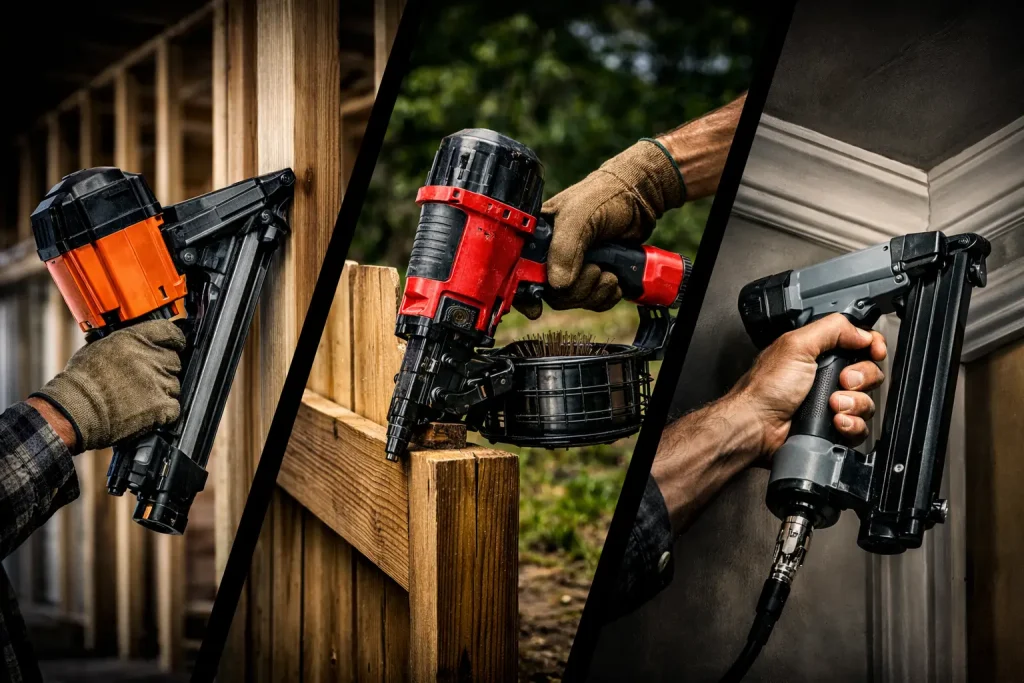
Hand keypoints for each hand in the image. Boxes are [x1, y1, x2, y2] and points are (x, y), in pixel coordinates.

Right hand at [31, 319, 185, 452]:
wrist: (75, 409)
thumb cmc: (81, 381)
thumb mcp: (100, 346)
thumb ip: (126, 342)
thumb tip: (138, 342)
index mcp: (136, 339)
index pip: (170, 332)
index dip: (174, 340)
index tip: (174, 346)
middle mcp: (151, 358)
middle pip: (174, 360)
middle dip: (162, 369)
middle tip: (143, 379)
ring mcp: (158, 383)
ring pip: (174, 384)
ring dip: (161, 390)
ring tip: (137, 397)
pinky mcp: (161, 406)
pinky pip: (173, 407)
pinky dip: (163, 411)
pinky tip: (145, 411)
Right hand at [516, 95, 745, 319]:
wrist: (641, 199)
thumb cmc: (606, 196)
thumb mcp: (580, 216)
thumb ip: (565, 248)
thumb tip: (558, 284)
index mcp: (538, 238)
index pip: (520, 270)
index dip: (523, 293)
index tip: (534, 308)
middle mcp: (552, 254)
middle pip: (550, 293)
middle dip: (576, 290)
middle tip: (595, 270)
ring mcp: (573, 267)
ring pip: (572, 299)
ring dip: (594, 293)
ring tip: (609, 273)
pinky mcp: (592, 276)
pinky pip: (591, 301)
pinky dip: (605, 297)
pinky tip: (614, 280)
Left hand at [728, 313, 886, 461]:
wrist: (756, 426)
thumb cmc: (767, 388)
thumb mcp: (797, 345)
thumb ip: (832, 330)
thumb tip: (862, 332)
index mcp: (818, 353)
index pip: (860, 344)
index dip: (872, 346)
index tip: (874, 352)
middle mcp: (826, 377)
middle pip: (869, 373)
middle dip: (862, 377)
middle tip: (842, 380)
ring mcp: (831, 404)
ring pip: (866, 402)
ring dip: (855, 403)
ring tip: (833, 405)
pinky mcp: (833, 428)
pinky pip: (859, 427)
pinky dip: (852, 425)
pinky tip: (836, 422)